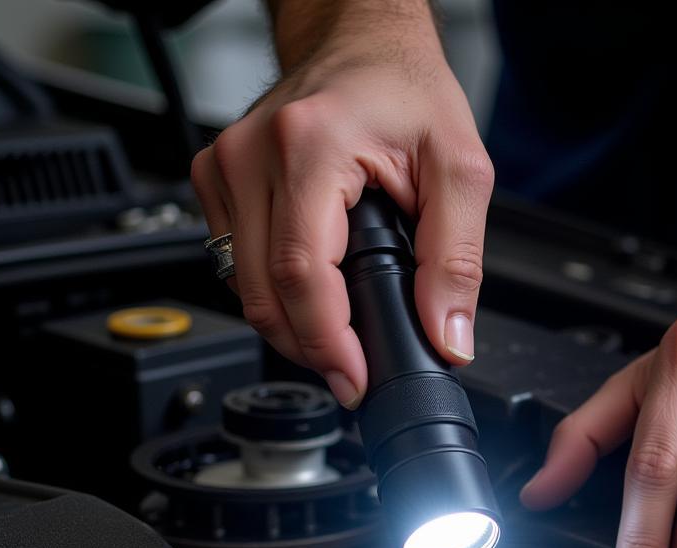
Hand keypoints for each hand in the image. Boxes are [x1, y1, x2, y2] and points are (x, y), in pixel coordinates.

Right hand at [189, 22, 492, 407]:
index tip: (355, 379)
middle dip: (310, 349)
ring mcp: (225, 166)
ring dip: (290, 328)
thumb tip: (448, 336)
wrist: (361, 40)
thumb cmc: (406, 90)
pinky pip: (235, 266)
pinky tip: (311, 300)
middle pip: (264, 294)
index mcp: (310, 146)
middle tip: (352, 373)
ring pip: (243, 288)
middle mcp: (252, 155)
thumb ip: (458, 260)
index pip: (303, 274)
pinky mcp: (216, 179)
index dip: (327, 343)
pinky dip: (273, 297)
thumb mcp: (460, 170)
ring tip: (338, 340)